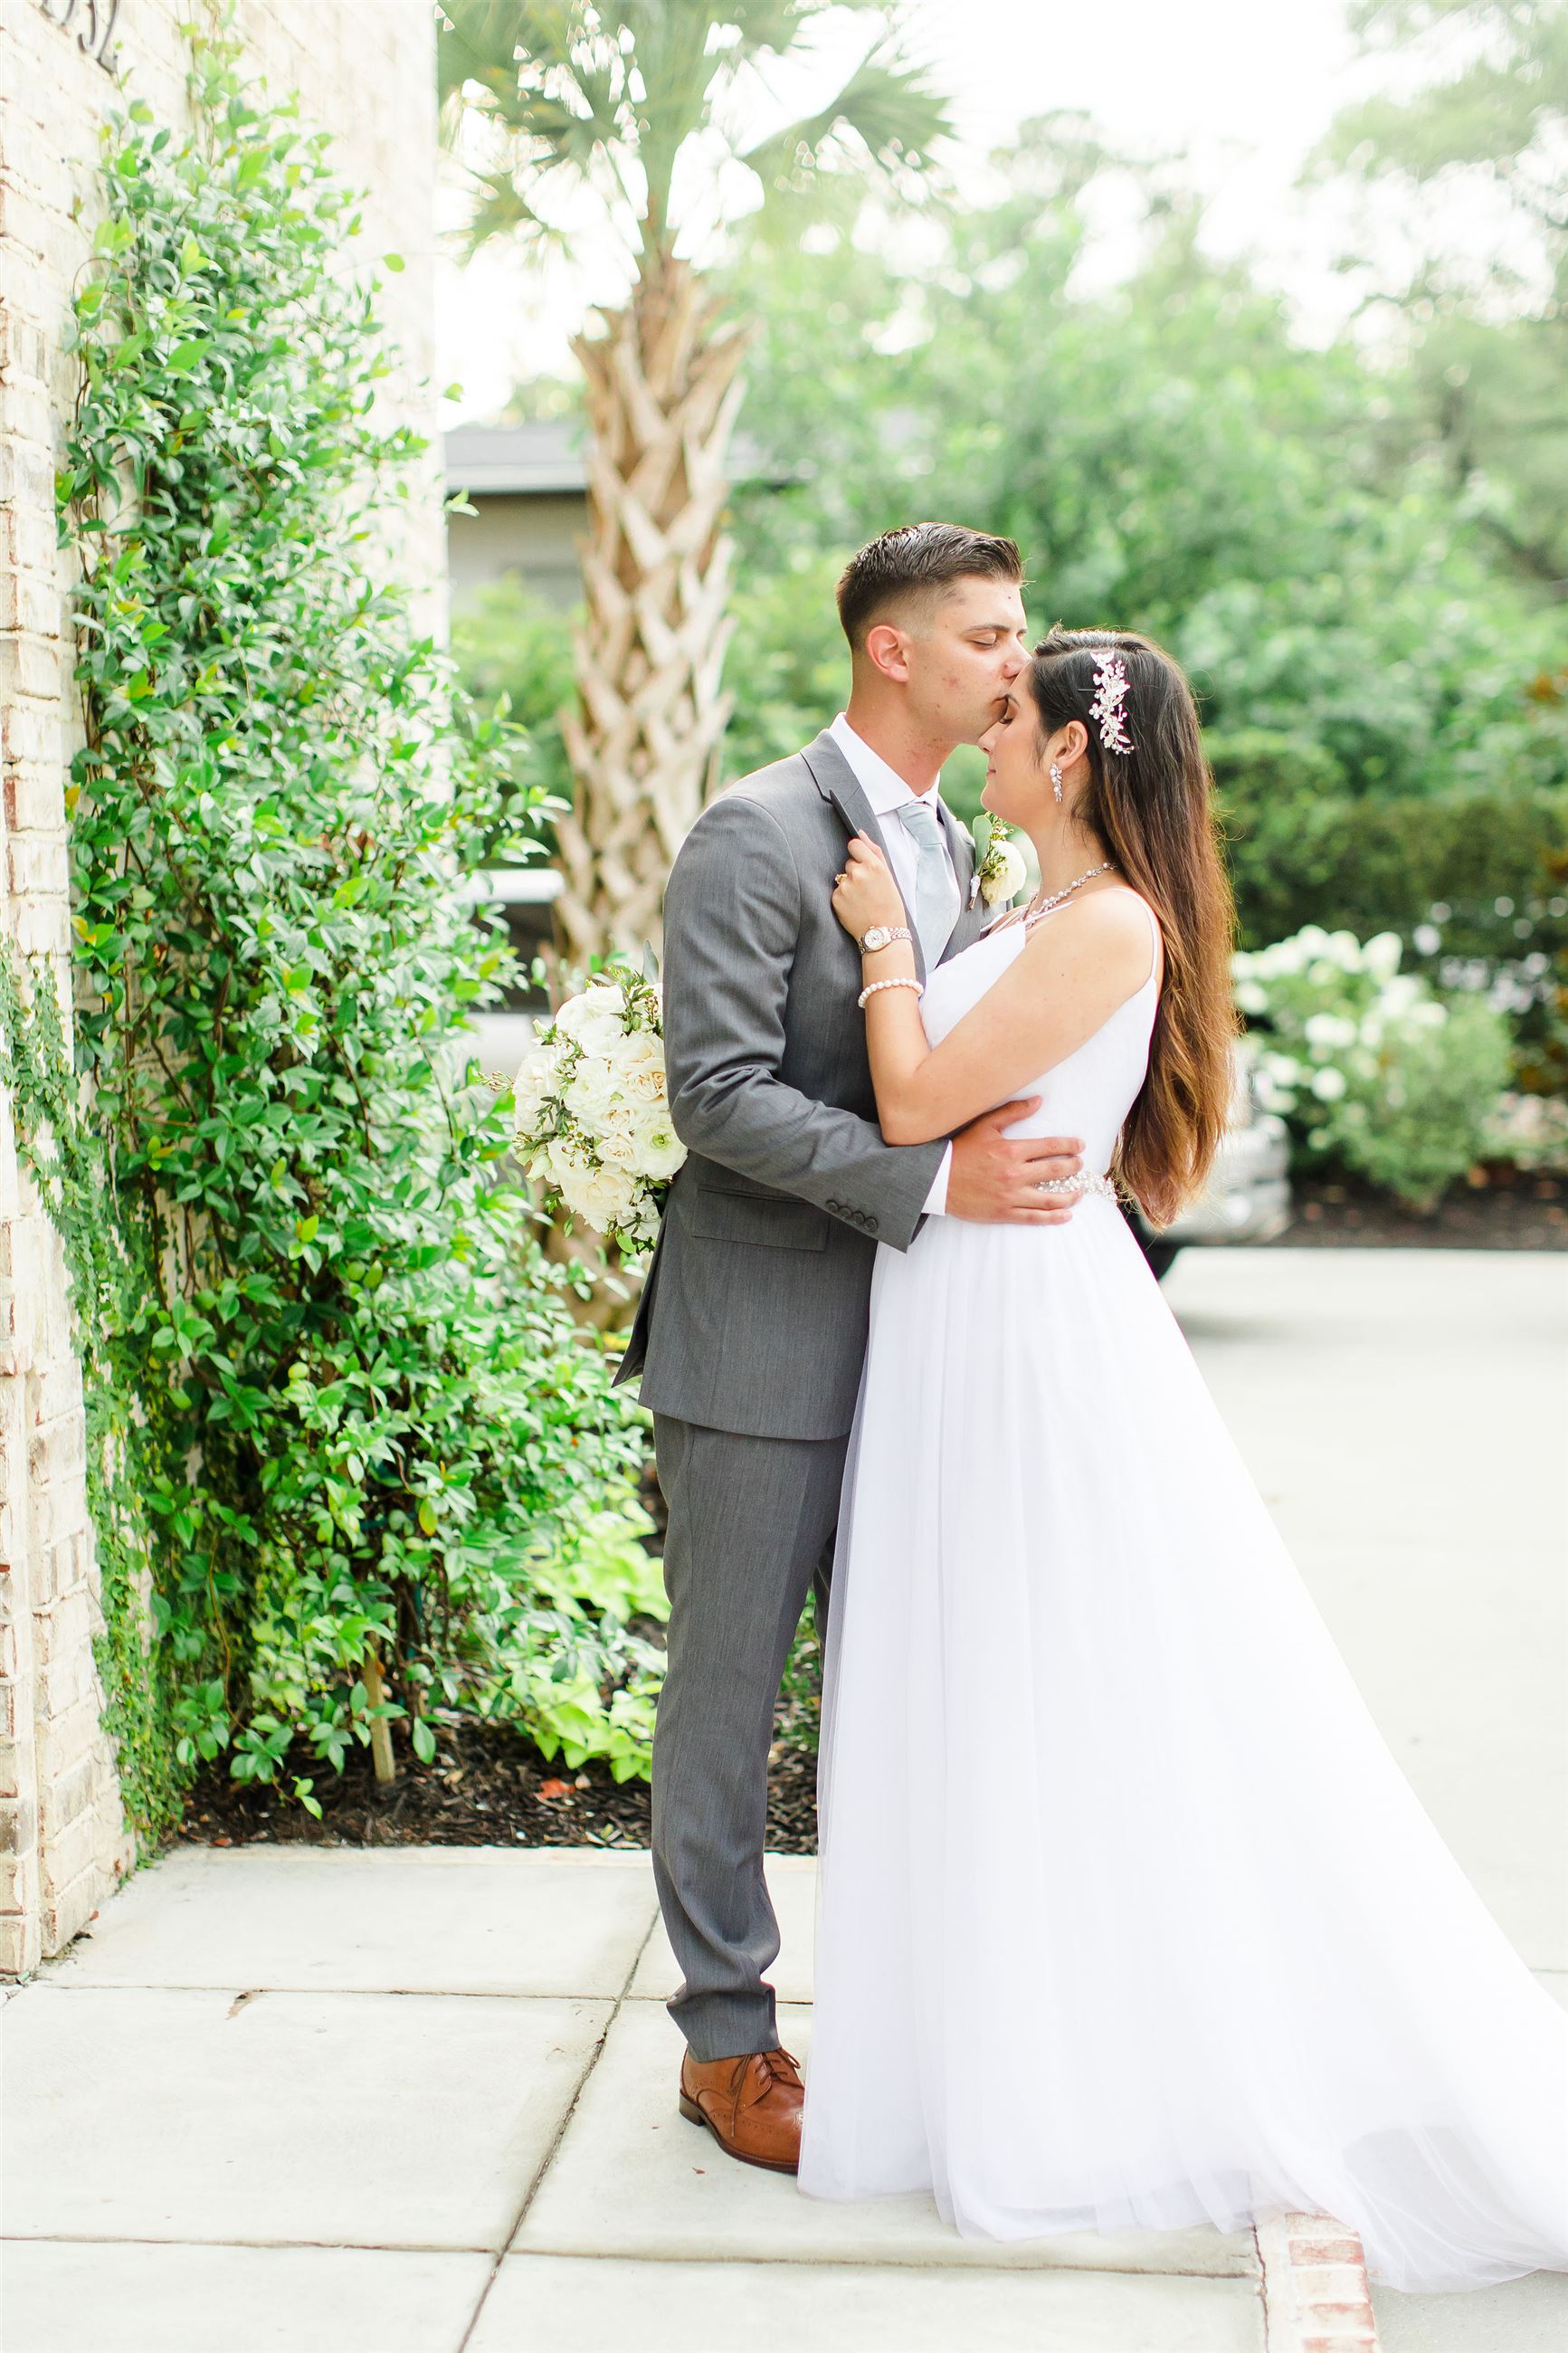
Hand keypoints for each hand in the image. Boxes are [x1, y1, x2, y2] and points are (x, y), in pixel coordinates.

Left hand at [831, 834, 905, 940]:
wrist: (884, 933)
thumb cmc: (890, 904)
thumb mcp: (888, 876)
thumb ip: (874, 851)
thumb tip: (860, 832)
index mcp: (874, 865)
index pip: (854, 845)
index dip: (858, 854)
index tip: (863, 864)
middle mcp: (858, 873)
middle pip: (849, 863)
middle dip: (856, 872)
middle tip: (868, 889)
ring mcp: (845, 886)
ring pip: (843, 878)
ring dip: (849, 885)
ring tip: (862, 900)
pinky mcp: (836, 898)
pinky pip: (837, 891)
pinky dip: (844, 897)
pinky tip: (855, 907)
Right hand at [946, 1103, 1084, 1225]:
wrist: (937, 1179)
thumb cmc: (961, 1150)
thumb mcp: (985, 1126)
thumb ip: (1013, 1112)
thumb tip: (1038, 1101)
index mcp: (1012, 1150)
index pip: (1050, 1147)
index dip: (1069, 1146)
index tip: (1080, 1146)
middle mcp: (1015, 1174)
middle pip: (1055, 1171)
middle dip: (1073, 1167)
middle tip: (1080, 1165)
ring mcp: (1010, 1196)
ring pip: (1050, 1198)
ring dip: (1070, 1195)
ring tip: (1079, 1192)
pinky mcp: (1004, 1212)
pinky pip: (1034, 1217)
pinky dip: (1053, 1217)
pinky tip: (1066, 1215)